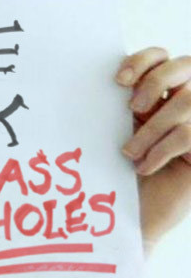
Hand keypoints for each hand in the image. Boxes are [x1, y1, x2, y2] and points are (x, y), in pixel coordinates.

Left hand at [116, 47, 190, 247]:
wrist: (128, 221)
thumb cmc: (114, 178)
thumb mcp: (110, 138)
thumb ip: (112, 109)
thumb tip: (95, 79)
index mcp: (158, 96)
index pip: (162, 57)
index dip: (145, 59)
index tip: (118, 80)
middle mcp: (183, 104)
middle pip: (185, 65)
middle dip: (156, 81)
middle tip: (132, 107)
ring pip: (186, 102)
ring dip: (151, 129)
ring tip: (128, 152)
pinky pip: (189, 134)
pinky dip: (161, 150)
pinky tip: (143, 167)